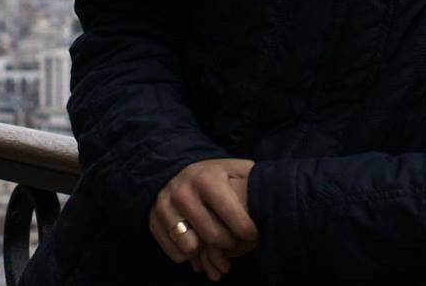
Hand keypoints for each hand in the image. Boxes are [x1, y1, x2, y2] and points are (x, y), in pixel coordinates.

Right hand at [150, 158, 257, 276]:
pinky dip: (190, 256)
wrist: (174, 170)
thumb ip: (251, 178)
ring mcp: (165, 208)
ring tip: (217, 244)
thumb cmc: (213, 175)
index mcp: (207, 179)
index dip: (247, 229)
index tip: (254, 235)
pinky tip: (199, 246)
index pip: (230, 213)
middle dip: (230, 244)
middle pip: (212, 235)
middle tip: (236, 243)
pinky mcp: (153, 222)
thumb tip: (272, 192)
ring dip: (207, 252)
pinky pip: (175, 253)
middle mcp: (183, 192)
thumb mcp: (233, 168)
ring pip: (190, 247)